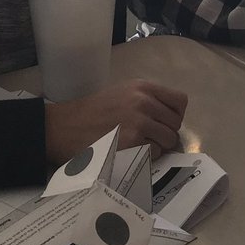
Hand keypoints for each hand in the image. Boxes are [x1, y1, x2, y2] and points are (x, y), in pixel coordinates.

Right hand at [44, 80, 187, 163]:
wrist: (64, 126)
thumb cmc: (92, 111)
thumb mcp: (122, 92)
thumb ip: (147, 99)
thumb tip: (171, 117)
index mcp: (143, 87)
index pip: (180, 101)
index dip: (175, 115)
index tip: (165, 122)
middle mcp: (144, 102)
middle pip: (175, 124)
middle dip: (166, 133)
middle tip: (148, 138)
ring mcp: (139, 124)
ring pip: (168, 140)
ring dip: (157, 146)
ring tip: (138, 145)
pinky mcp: (132, 144)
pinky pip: (155, 154)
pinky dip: (146, 157)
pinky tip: (129, 152)